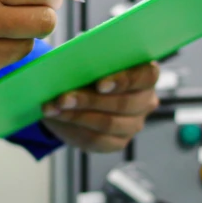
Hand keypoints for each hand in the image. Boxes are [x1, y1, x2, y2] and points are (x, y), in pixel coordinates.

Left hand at [41, 63, 159, 152]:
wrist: (80, 97)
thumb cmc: (88, 71)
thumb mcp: (89, 60)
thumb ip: (89, 60)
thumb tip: (70, 64)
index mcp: (146, 74)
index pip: (146, 76)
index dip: (124, 80)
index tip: (99, 84)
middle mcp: (145, 101)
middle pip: (124, 103)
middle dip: (90, 100)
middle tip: (63, 98)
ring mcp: (134, 124)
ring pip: (108, 123)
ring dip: (77, 115)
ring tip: (55, 107)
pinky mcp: (118, 141)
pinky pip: (97, 139)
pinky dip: (72, 127)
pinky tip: (57, 116)